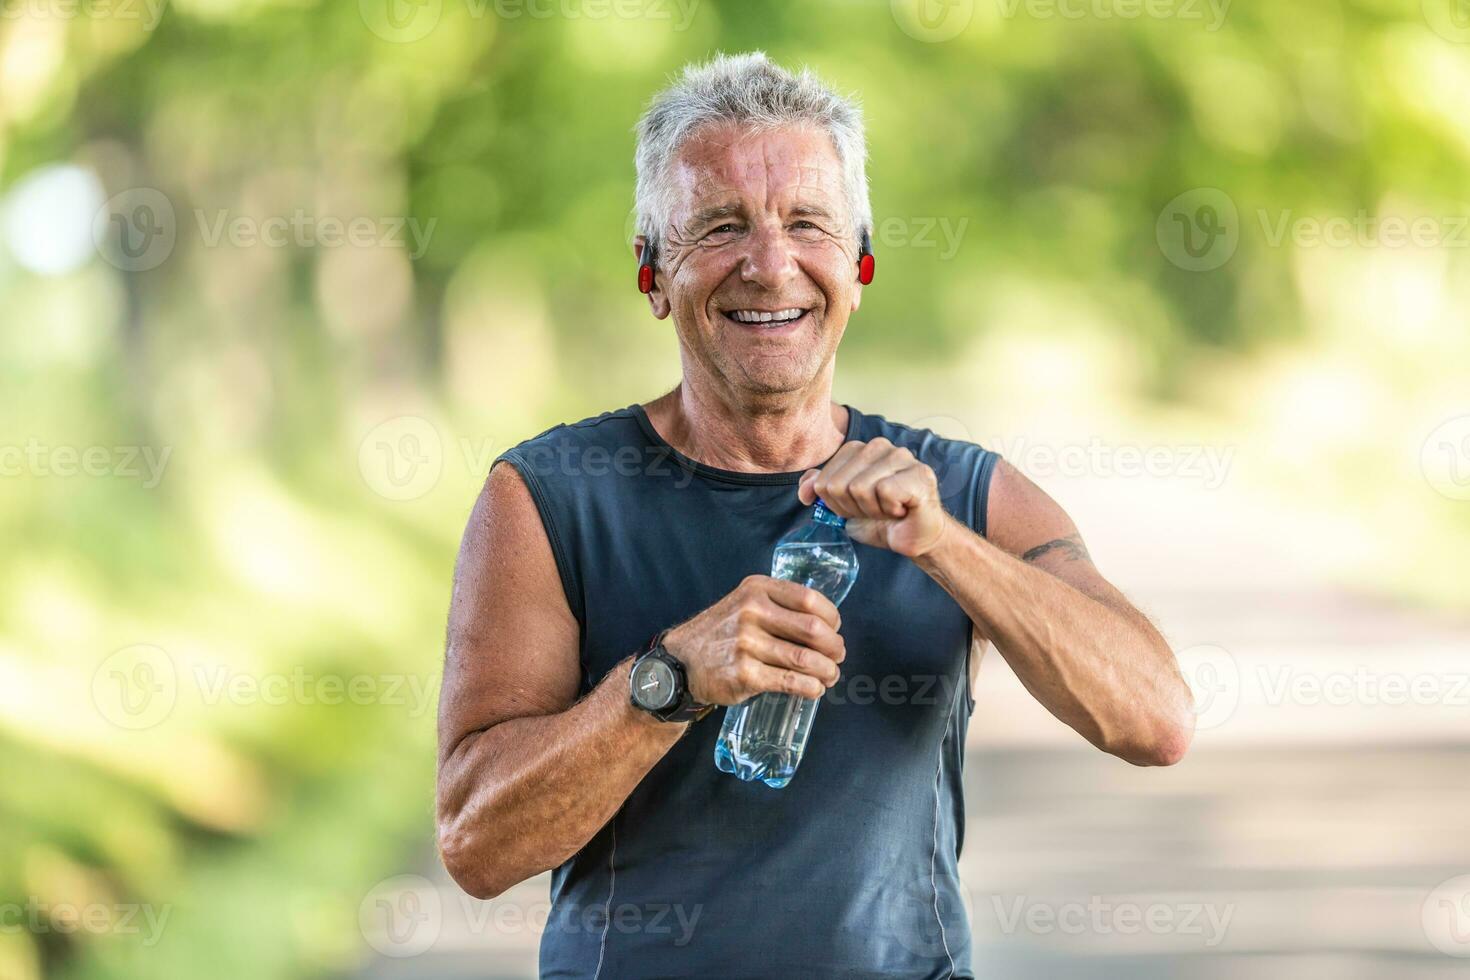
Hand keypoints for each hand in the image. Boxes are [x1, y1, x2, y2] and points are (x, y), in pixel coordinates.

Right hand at [662, 575, 845, 703]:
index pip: (810, 600)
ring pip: (806, 659)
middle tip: (837, 656)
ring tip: (830, 675)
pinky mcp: (744, 674)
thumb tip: (825, 625)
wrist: (681, 662)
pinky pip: (791, 682)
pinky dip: (811, 688)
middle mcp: (752, 612)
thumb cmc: (721, 633)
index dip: (832, 618)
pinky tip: (815, 689)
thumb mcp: (744, 602)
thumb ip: (778, 605)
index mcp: (757, 589)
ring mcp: (747, 644)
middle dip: (834, 647)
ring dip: (827, 670)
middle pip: (814, 629)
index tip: (834, 629)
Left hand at [798, 437, 948, 558]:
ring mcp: (901, 456)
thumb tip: (806, 489)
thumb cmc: (880, 519)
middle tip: (874, 511)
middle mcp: (879, 446)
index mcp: (858, 449)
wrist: (912, 537)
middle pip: (840, 484)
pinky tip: (902, 509)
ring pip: (861, 488)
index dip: (837, 503)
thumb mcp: (841, 505)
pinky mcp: (919, 473)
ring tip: (888, 510)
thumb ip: (820, 489)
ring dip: (872, 510)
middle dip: (853, 508)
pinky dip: (890, 509)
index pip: (825, 480)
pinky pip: (885, 492)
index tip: (858, 507)